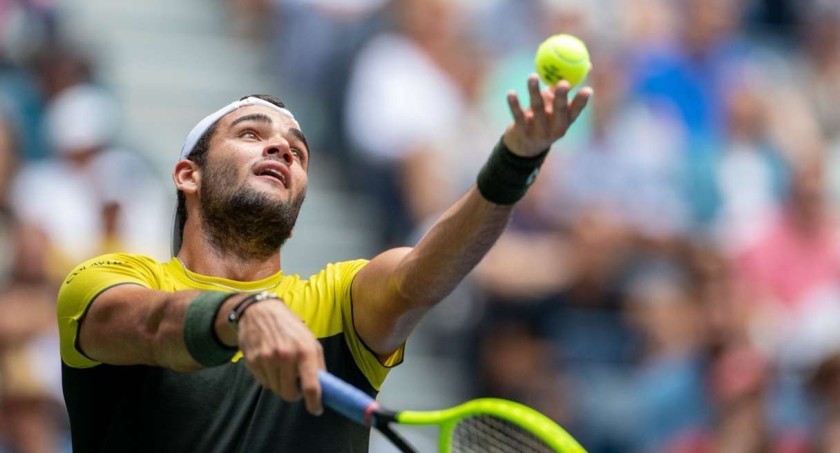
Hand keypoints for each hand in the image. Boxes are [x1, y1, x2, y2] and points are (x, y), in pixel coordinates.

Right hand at [236, 300, 324, 414]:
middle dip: (294, 394)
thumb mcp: (310, 340)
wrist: (260, 312)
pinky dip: (269, 378)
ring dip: (280, 384)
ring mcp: (267, 359)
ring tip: (282, 368)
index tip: (316, 409)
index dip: (314, 403)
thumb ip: (318, 364)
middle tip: (295, 385)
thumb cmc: (290, 327)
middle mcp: (286, 356)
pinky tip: (270, 363)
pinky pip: (263, 382)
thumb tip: (323, 388)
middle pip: (289, 394)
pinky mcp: (252, 361)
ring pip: (275, 389)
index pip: (311, 386)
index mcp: (305, 351)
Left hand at [503, 74, 591, 156]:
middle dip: (562, 97)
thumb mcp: (556, 104)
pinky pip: (518, 115)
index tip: (587, 89)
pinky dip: (514, 104)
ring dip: (535, 91)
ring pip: (538, 108)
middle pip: (559, 111)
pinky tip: (511, 93)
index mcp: (566, 120)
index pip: (576, 110)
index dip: (582, 101)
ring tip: (532, 76)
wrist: (525, 144)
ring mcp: (539, 131)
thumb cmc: (545, 117)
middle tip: (563, 82)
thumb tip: (588, 64)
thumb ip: (567, 86)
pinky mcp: (522, 132)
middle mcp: (555, 127)